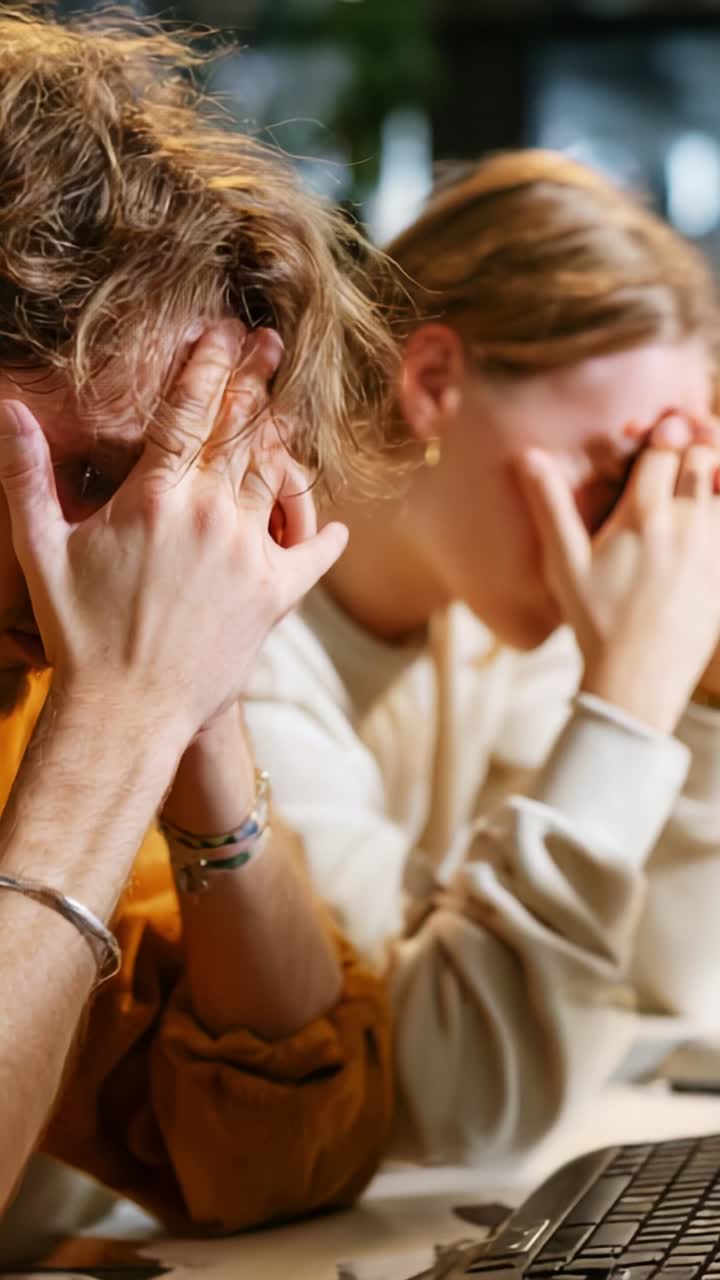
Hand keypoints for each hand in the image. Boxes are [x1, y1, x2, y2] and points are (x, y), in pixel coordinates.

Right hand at [0, 321, 346, 746]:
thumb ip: (27, 475)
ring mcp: (248, 553)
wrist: (126, 711)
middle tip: (272, 342)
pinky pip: (314, 553)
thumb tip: (7, 408)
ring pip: (277, 474)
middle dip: (255, 379)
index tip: (224, 330)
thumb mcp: (41, 548)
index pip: (189, 409)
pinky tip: (335, 525)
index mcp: (154, 496)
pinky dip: (325, 534)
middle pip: (241, 429)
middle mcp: (209, 514)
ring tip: (288, 409)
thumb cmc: (78, 632)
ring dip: (283, 436)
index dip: (210, 362)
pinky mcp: (275, 595)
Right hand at [517, 433, 719, 732]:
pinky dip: (719, 512)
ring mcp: (712, 548)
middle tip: (675, 456)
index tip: (649, 440)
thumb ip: (549, 506)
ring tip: (697, 484)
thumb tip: (528, 456)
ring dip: (713, 478)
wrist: (636, 679)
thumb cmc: (595, 622)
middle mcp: (686, 524)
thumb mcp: (564, 565)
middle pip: (703, 458)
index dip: (658, 436)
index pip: (664, 448)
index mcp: (643, 515)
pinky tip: (704, 524)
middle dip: (690, 450)